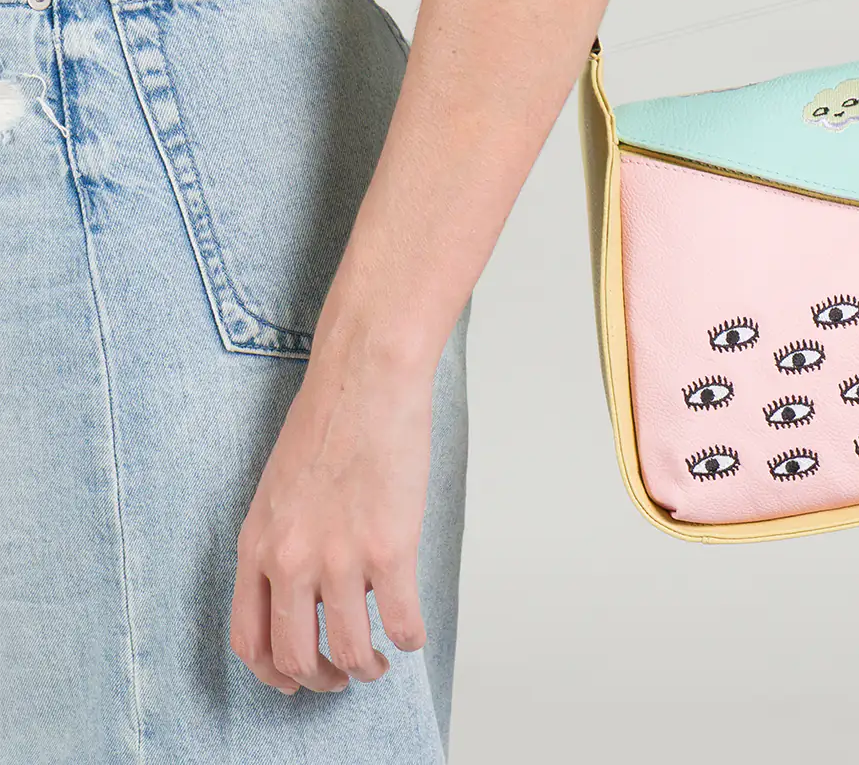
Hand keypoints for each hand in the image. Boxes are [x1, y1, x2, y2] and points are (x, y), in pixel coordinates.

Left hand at [230, 343, 435, 695]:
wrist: (366, 376)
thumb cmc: (328, 417)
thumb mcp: (278, 487)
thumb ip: (281, 540)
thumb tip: (305, 587)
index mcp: (257, 544)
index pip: (248, 638)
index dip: (271, 671)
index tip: (292, 678)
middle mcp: (290, 561)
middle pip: (294, 657)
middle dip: (320, 679)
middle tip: (339, 678)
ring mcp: (340, 559)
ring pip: (349, 649)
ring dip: (366, 668)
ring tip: (378, 662)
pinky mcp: (389, 548)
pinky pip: (401, 621)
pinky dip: (408, 639)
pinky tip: (412, 634)